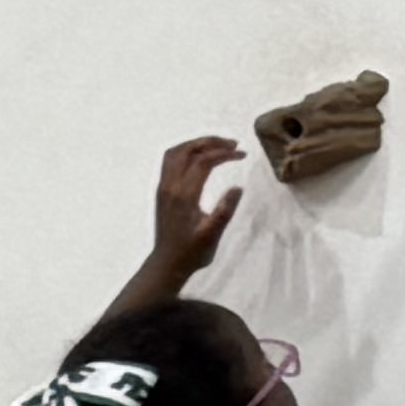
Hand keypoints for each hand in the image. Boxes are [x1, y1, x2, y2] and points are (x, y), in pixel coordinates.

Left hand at [149, 135, 245, 284]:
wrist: (166, 264)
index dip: (224, 153)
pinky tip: (202, 157)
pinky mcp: (162, 191)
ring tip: (219, 146)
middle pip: (186, 150)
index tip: (242, 154)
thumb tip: (237, 188)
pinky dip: (187, 152)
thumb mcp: (212, 235)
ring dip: (196, 144)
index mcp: (183, 196)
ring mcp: (163, 187)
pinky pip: (170, 161)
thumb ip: (224, 211)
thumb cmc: (192, 252)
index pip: (203, 161)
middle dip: (210, 141)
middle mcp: (169, 186)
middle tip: (233, 144)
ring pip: (175, 153)